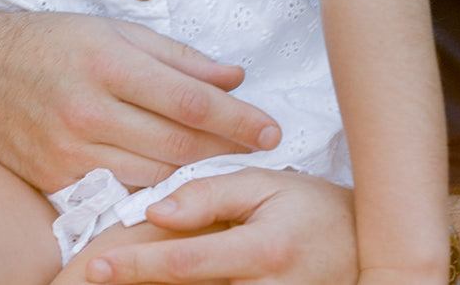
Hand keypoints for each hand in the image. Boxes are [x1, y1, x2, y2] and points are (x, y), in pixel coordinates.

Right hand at [0, 10, 281, 191]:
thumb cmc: (50, 41)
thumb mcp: (114, 30)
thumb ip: (178, 58)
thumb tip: (234, 76)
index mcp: (108, 63)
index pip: (190, 100)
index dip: (238, 118)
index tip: (271, 129)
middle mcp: (88, 110)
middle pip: (177, 145)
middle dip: (226, 151)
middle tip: (261, 152)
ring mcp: (69, 151)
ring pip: (153, 176)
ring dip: (194, 174)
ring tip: (226, 167)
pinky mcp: (54, 180)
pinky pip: (117, 192)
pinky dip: (151, 189)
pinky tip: (175, 183)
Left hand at [85, 167, 357, 283]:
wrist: (367, 249)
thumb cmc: (313, 210)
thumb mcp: (265, 184)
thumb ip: (211, 194)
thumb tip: (156, 209)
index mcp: (265, 250)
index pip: (185, 262)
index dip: (136, 265)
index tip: (97, 265)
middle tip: (92, 278)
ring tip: (123, 282)